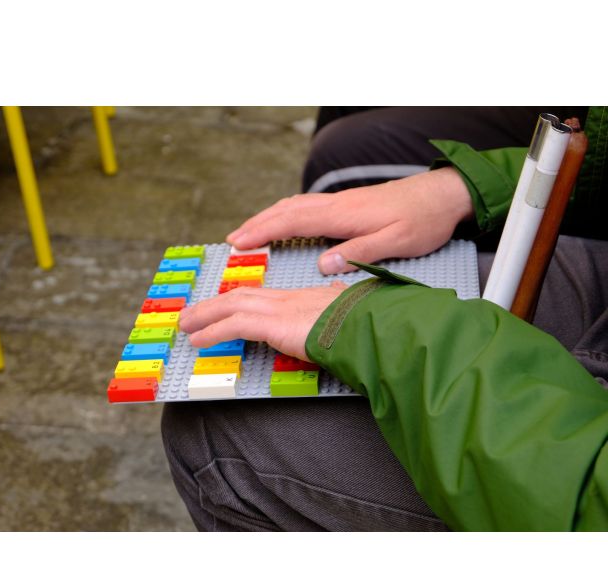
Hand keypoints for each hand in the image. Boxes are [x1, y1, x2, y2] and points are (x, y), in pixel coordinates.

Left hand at [179, 283, 346, 361]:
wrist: (369, 323)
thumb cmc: (362, 322)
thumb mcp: (346, 312)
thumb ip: (336, 309)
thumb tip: (338, 305)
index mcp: (300, 299)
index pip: (259, 296)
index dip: (236, 299)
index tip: (221, 304)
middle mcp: (285, 299)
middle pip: (239, 295)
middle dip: (212, 304)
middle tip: (192, 314)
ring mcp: (278, 309)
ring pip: (231, 305)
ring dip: (204, 315)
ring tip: (186, 324)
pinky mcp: (274, 323)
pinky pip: (234, 325)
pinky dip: (213, 331)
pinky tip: (199, 340)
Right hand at [226, 167, 473, 273]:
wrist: (442, 195)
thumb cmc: (423, 220)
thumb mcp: (396, 242)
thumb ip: (359, 251)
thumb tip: (324, 265)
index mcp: (343, 214)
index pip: (292, 221)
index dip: (263, 231)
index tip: (238, 243)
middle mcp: (337, 204)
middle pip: (286, 209)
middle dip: (256, 224)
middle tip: (232, 240)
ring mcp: (341, 202)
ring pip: (295, 205)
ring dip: (268, 217)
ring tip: (249, 231)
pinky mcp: (347, 204)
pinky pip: (306, 206)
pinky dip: (286, 214)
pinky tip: (284, 221)